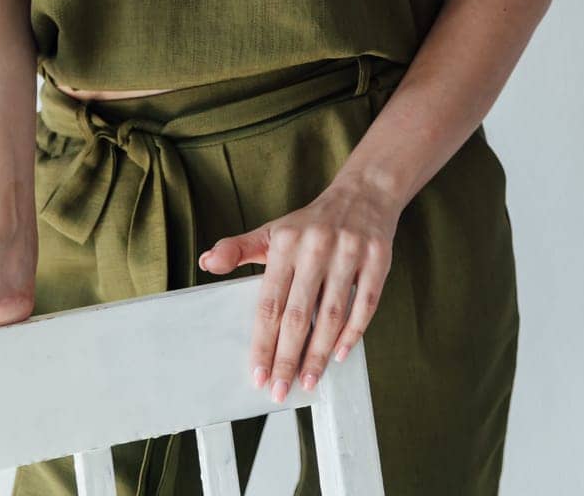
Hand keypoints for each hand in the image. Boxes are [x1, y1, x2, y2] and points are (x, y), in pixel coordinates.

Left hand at [197, 175, 399, 402]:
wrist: (364, 192)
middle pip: (298, 313)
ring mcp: (349, 251)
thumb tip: (206, 262)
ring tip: (308, 381)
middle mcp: (316, 246)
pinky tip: (339, 355)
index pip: (270, 301)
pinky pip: (364, 303)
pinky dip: (353, 332)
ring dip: (318, 353)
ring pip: (331, 313)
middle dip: (287, 357)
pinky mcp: (377, 258)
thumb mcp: (273, 230)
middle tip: (279, 389)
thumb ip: (239, 249)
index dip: (263, 341)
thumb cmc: (312, 222)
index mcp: (286, 242)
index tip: (257, 374)